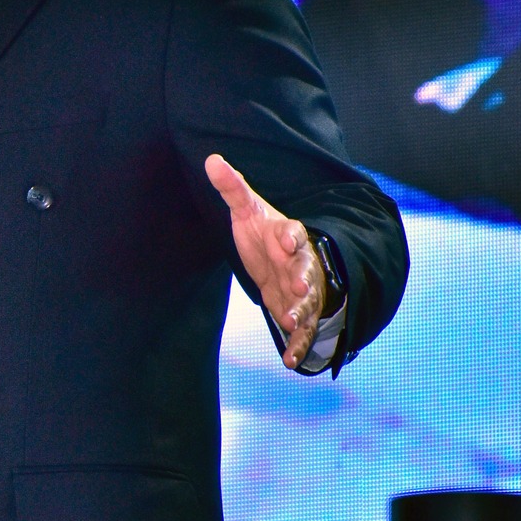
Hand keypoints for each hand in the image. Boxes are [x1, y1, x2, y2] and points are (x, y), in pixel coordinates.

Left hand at [205, 154, 328, 368]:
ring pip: (309, 303)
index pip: (294, 233)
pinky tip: (289, 362)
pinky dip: (298, 346)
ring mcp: (304, 290)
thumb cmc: (265, 234)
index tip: (289, 239)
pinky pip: (303, 331)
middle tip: (302, 289)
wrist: (282, 260)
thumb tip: (211, 159)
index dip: (293, 236)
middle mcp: (301, 264)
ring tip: (293, 323)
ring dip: (303, 313)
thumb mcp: (247, 210)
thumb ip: (233, 188)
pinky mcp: (299, 313)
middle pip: (307, 270)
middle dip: (306, 280)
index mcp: (289, 236)